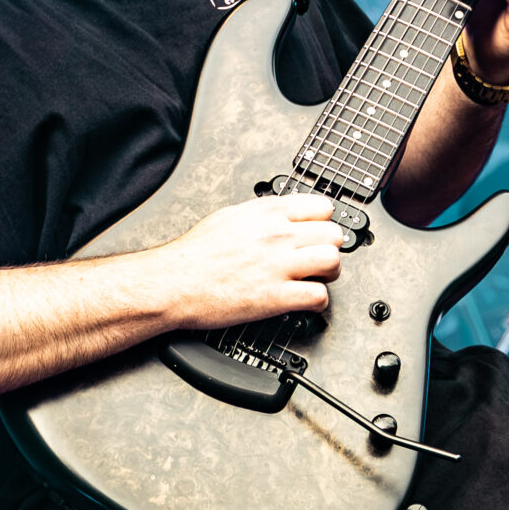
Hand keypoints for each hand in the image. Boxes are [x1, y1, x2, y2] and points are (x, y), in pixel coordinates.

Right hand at [152, 194, 344, 328]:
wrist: (175, 282)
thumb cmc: (194, 254)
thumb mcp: (229, 216)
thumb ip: (261, 214)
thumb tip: (278, 215)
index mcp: (267, 213)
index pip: (322, 207)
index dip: (323, 222)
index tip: (318, 233)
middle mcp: (278, 235)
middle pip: (334, 235)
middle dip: (329, 248)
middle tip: (318, 259)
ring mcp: (279, 265)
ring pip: (333, 262)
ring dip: (329, 274)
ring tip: (316, 279)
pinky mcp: (277, 296)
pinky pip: (319, 296)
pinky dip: (317, 302)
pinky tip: (305, 301)